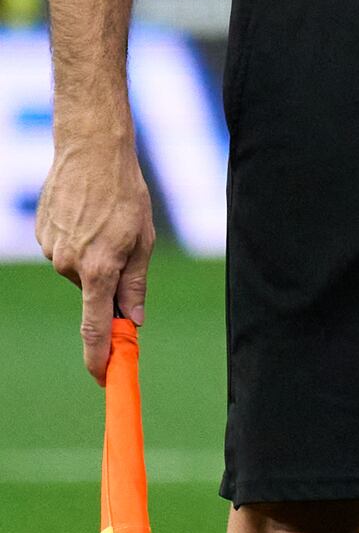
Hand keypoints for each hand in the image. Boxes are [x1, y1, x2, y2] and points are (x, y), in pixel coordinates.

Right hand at [39, 121, 149, 377]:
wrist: (90, 153)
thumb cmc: (126, 196)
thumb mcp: (144, 242)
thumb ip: (135, 286)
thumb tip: (134, 322)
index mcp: (98, 271)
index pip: (95, 328)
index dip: (100, 357)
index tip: (105, 378)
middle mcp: (69, 267)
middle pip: (94, 293)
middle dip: (110, 281)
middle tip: (125, 246)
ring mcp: (51, 252)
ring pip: (80, 272)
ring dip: (96, 257)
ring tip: (107, 221)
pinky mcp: (41, 238)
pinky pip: (67, 253)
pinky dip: (81, 242)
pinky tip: (88, 216)